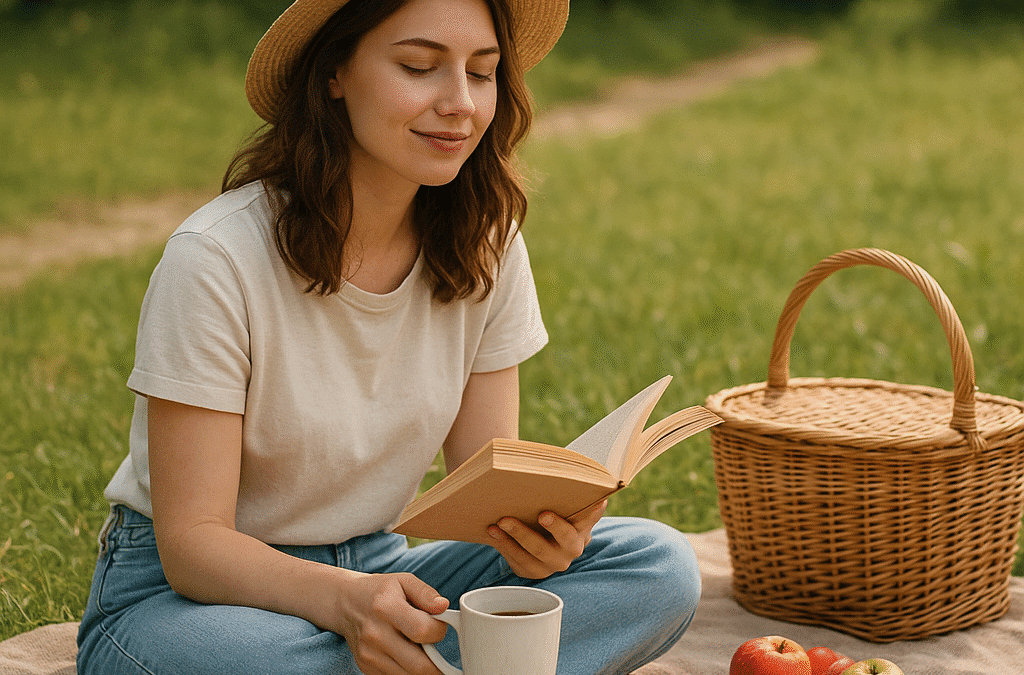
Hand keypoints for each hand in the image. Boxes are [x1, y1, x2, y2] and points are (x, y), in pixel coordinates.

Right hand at [331, 572, 449, 674]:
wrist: (346, 602)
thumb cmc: (378, 591)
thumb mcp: (404, 581)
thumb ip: (426, 593)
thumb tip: (443, 606)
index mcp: (386, 607)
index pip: (423, 631)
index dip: (439, 631)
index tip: (439, 626)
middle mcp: (375, 634)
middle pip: (419, 665)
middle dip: (437, 662)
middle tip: (438, 650)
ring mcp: (369, 654)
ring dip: (422, 667)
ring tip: (418, 648)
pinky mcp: (366, 666)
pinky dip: (407, 669)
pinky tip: (404, 653)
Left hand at [486, 499, 606, 578]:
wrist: (558, 540)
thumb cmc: (567, 520)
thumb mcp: (579, 515)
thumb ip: (588, 508)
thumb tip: (602, 500)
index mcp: (578, 538)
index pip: (569, 533)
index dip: (557, 526)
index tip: (543, 514)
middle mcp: (565, 556)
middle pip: (543, 548)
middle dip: (524, 534)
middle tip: (506, 519)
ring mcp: (546, 567)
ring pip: (525, 556)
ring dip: (508, 540)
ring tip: (495, 524)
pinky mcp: (530, 571)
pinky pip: (514, 561)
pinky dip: (502, 546)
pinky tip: (491, 532)